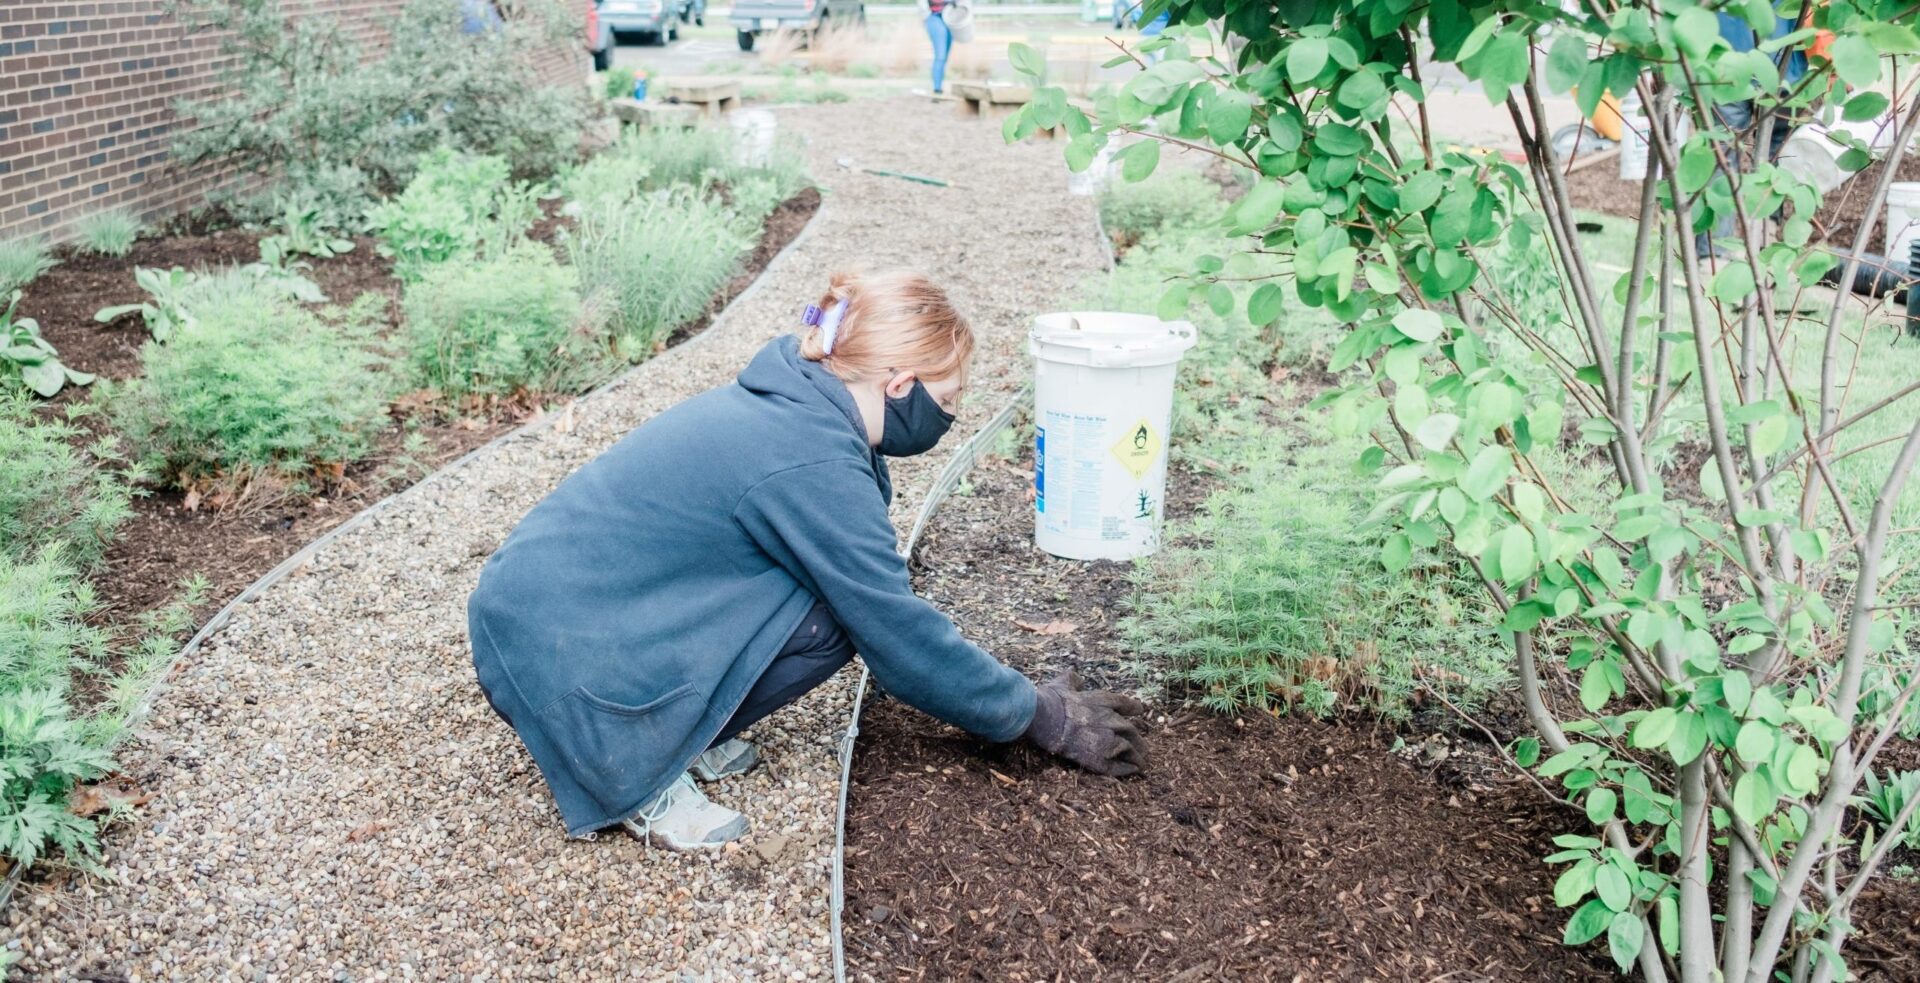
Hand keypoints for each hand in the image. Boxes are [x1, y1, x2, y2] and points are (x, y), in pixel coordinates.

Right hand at [1022, 671, 1148, 776]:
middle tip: (1143, 747)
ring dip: (1137, 756)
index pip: (1125, 704)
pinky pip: (1118, 765)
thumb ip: (1072, 679)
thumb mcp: (1064, 683)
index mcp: (1103, 701)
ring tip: (1142, 762)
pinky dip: (1127, 769)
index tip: (1139, 711)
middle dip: (1138, 740)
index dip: (1134, 708)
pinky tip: (1133, 770)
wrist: (1046, 718)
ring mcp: (1107, 740)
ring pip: (1129, 748)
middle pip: (1131, 730)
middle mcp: (1111, 720)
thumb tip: (1075, 677)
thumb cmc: (1053, 699)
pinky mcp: (1099, 758)